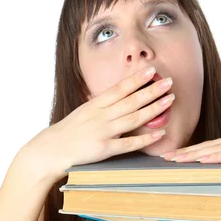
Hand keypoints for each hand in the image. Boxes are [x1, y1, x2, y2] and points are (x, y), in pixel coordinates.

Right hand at [21, 66, 174, 182]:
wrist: (51, 150)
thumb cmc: (69, 131)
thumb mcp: (83, 111)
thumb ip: (101, 104)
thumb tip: (118, 93)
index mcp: (95, 105)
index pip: (120, 88)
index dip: (137, 79)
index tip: (151, 70)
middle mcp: (100, 115)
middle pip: (131, 100)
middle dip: (151, 90)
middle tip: (169, 81)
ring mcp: (103, 132)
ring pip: (133, 118)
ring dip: (153, 108)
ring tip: (169, 100)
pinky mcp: (104, 149)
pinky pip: (129, 143)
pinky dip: (145, 138)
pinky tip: (159, 132)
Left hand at [161, 129, 220, 199]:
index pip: (212, 146)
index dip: (192, 151)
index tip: (173, 157)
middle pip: (210, 145)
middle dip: (187, 151)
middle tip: (166, 157)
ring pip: (218, 148)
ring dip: (196, 154)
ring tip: (177, 160)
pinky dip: (217, 157)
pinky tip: (202, 160)